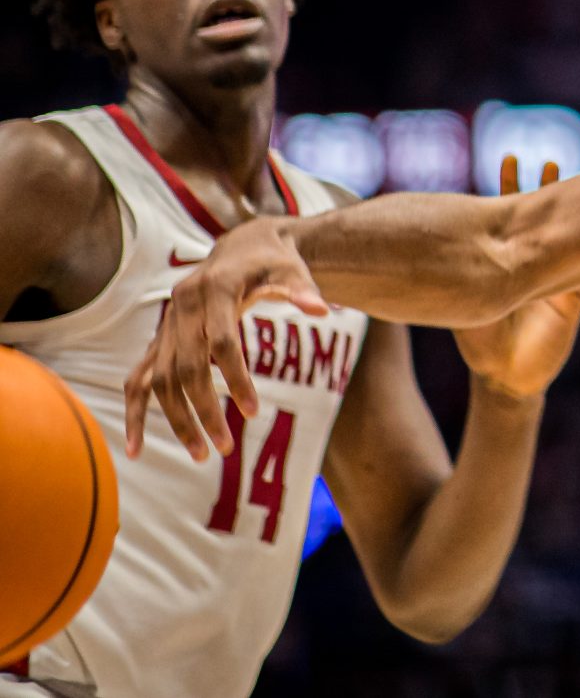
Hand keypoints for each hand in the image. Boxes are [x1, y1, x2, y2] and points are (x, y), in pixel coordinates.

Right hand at [123, 215, 329, 460]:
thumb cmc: (273, 263)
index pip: (221, 342)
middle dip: (203, 409)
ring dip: (176, 419)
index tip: (253, 413)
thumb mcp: (292, 270)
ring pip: (159, 380)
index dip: (236, 378)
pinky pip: (137, 380)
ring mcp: (166, 325)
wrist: (241, 248)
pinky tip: (135, 450)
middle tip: (225, 448)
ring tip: (201, 453)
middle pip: (185, 367)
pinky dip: (135, 413)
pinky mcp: (159, 340)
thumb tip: (322, 310)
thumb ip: (303, 291)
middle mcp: (181, 307)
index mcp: (215, 289)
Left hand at [449, 157, 579, 400]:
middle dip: (543, 187)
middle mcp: (535, 264)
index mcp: (508, 262)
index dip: (509, 186)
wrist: (504, 376)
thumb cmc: (480, 342)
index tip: (508, 159)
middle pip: (542, 216)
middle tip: (545, 161)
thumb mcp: (463, 304)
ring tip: (569, 179)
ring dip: (569, 207)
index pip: (510, 215)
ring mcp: (558, 277)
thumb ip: (454, 279)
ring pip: (568, 234)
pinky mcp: (574, 297)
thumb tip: (422, 249)